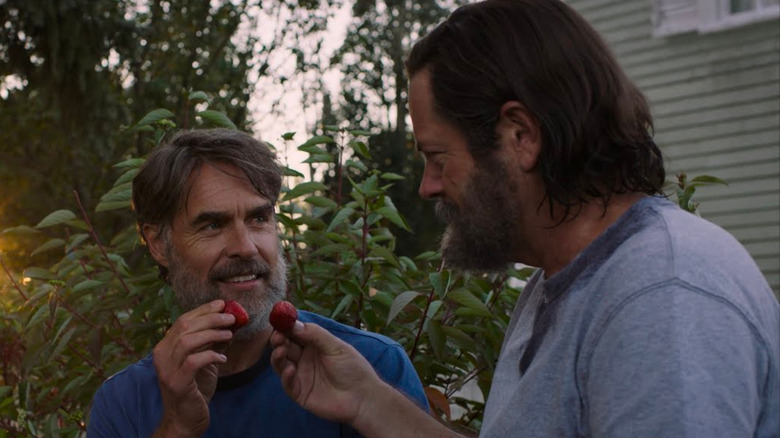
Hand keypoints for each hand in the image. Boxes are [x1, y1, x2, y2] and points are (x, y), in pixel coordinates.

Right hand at [152, 300, 233, 436]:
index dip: (203, 310)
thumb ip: (212, 342)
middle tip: (232, 318)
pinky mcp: (177, 383)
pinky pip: (193, 362)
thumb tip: (230, 323)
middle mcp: (161, 356)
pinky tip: (223, 357)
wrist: (185, 420)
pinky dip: (210, 355)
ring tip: (229, 334)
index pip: (182, 320)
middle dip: (211, 318)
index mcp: (165, 347)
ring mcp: (167, 370)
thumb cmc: (195, 389)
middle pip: (185, 326)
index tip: (222, 304)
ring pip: (187, 341)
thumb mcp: (204, 361)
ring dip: (212, 334)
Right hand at [269, 321, 381, 424]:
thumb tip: (294, 324)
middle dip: (279, 340)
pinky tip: (291, 369)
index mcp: (314, 345)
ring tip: (281, 350)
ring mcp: (301, 375)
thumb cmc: (353, 369)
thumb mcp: (336, 347)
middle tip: (277, 336)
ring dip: (278, 356)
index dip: (286, 327)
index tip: (279, 321)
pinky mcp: (300, 393)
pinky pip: (287, 384)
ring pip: (282, 364)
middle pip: (285, 347)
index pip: (295, 333)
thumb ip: (316, 335)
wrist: (363, 397)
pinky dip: (286, 376)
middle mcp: (305, 359)